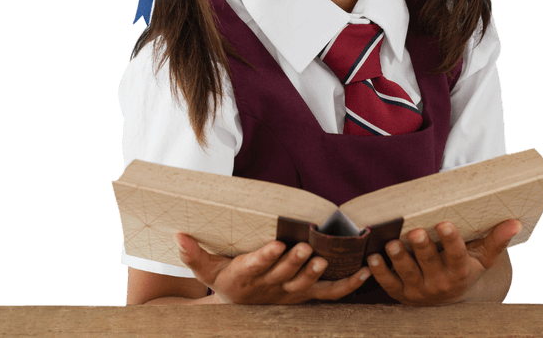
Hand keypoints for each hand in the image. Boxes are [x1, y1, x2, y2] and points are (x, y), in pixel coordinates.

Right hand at [174, 232, 370, 304]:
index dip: (266, 257)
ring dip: (317, 272)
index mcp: (247, 276)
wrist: (240, 308)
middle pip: (285, 274)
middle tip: (306, 248)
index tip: (276, 245)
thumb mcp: (206, 270)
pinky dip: (348, 285)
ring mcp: (292, 292)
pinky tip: (364, 273)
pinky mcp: (308, 294)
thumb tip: (178, 235)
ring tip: (327, 257)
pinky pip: (331, 293)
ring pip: (306, 284)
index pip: (256, 266)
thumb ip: (194, 254)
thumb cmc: (225, 281)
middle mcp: (271, 287)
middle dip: (296, 262)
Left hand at [366, 219, 520, 305]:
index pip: (456, 255)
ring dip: (398, 259)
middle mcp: (439, 282)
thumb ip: (496, 240)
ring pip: (407, 273)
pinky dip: (379, 272)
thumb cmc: (465, 269)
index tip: (444, 224)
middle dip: (422, 248)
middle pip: (429, 264)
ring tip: (391, 244)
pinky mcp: (399, 293)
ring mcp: (418, 289)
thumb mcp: (483, 258)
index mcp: (460, 271)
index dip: (451, 241)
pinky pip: (388, 283)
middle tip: (415, 232)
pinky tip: (372, 258)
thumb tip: (515, 222)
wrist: (448, 300)